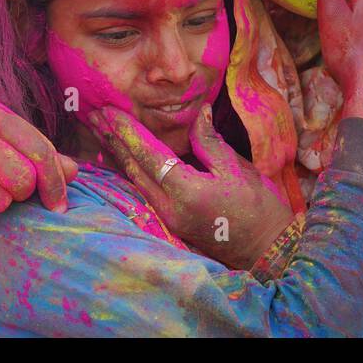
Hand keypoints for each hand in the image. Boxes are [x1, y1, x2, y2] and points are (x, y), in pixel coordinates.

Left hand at [89, 105, 294, 269]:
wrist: (268, 252)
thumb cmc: (260, 209)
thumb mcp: (239, 170)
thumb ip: (211, 142)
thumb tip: (199, 112)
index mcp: (188, 191)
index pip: (149, 155)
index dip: (128, 130)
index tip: (109, 110)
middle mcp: (170, 208)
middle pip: (134, 169)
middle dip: (113, 140)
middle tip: (94, 115)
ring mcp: (169, 218)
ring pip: (135, 181)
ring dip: (117, 154)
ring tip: (100, 131)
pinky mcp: (171, 223)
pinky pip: (144, 191)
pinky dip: (130, 170)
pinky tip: (121, 158)